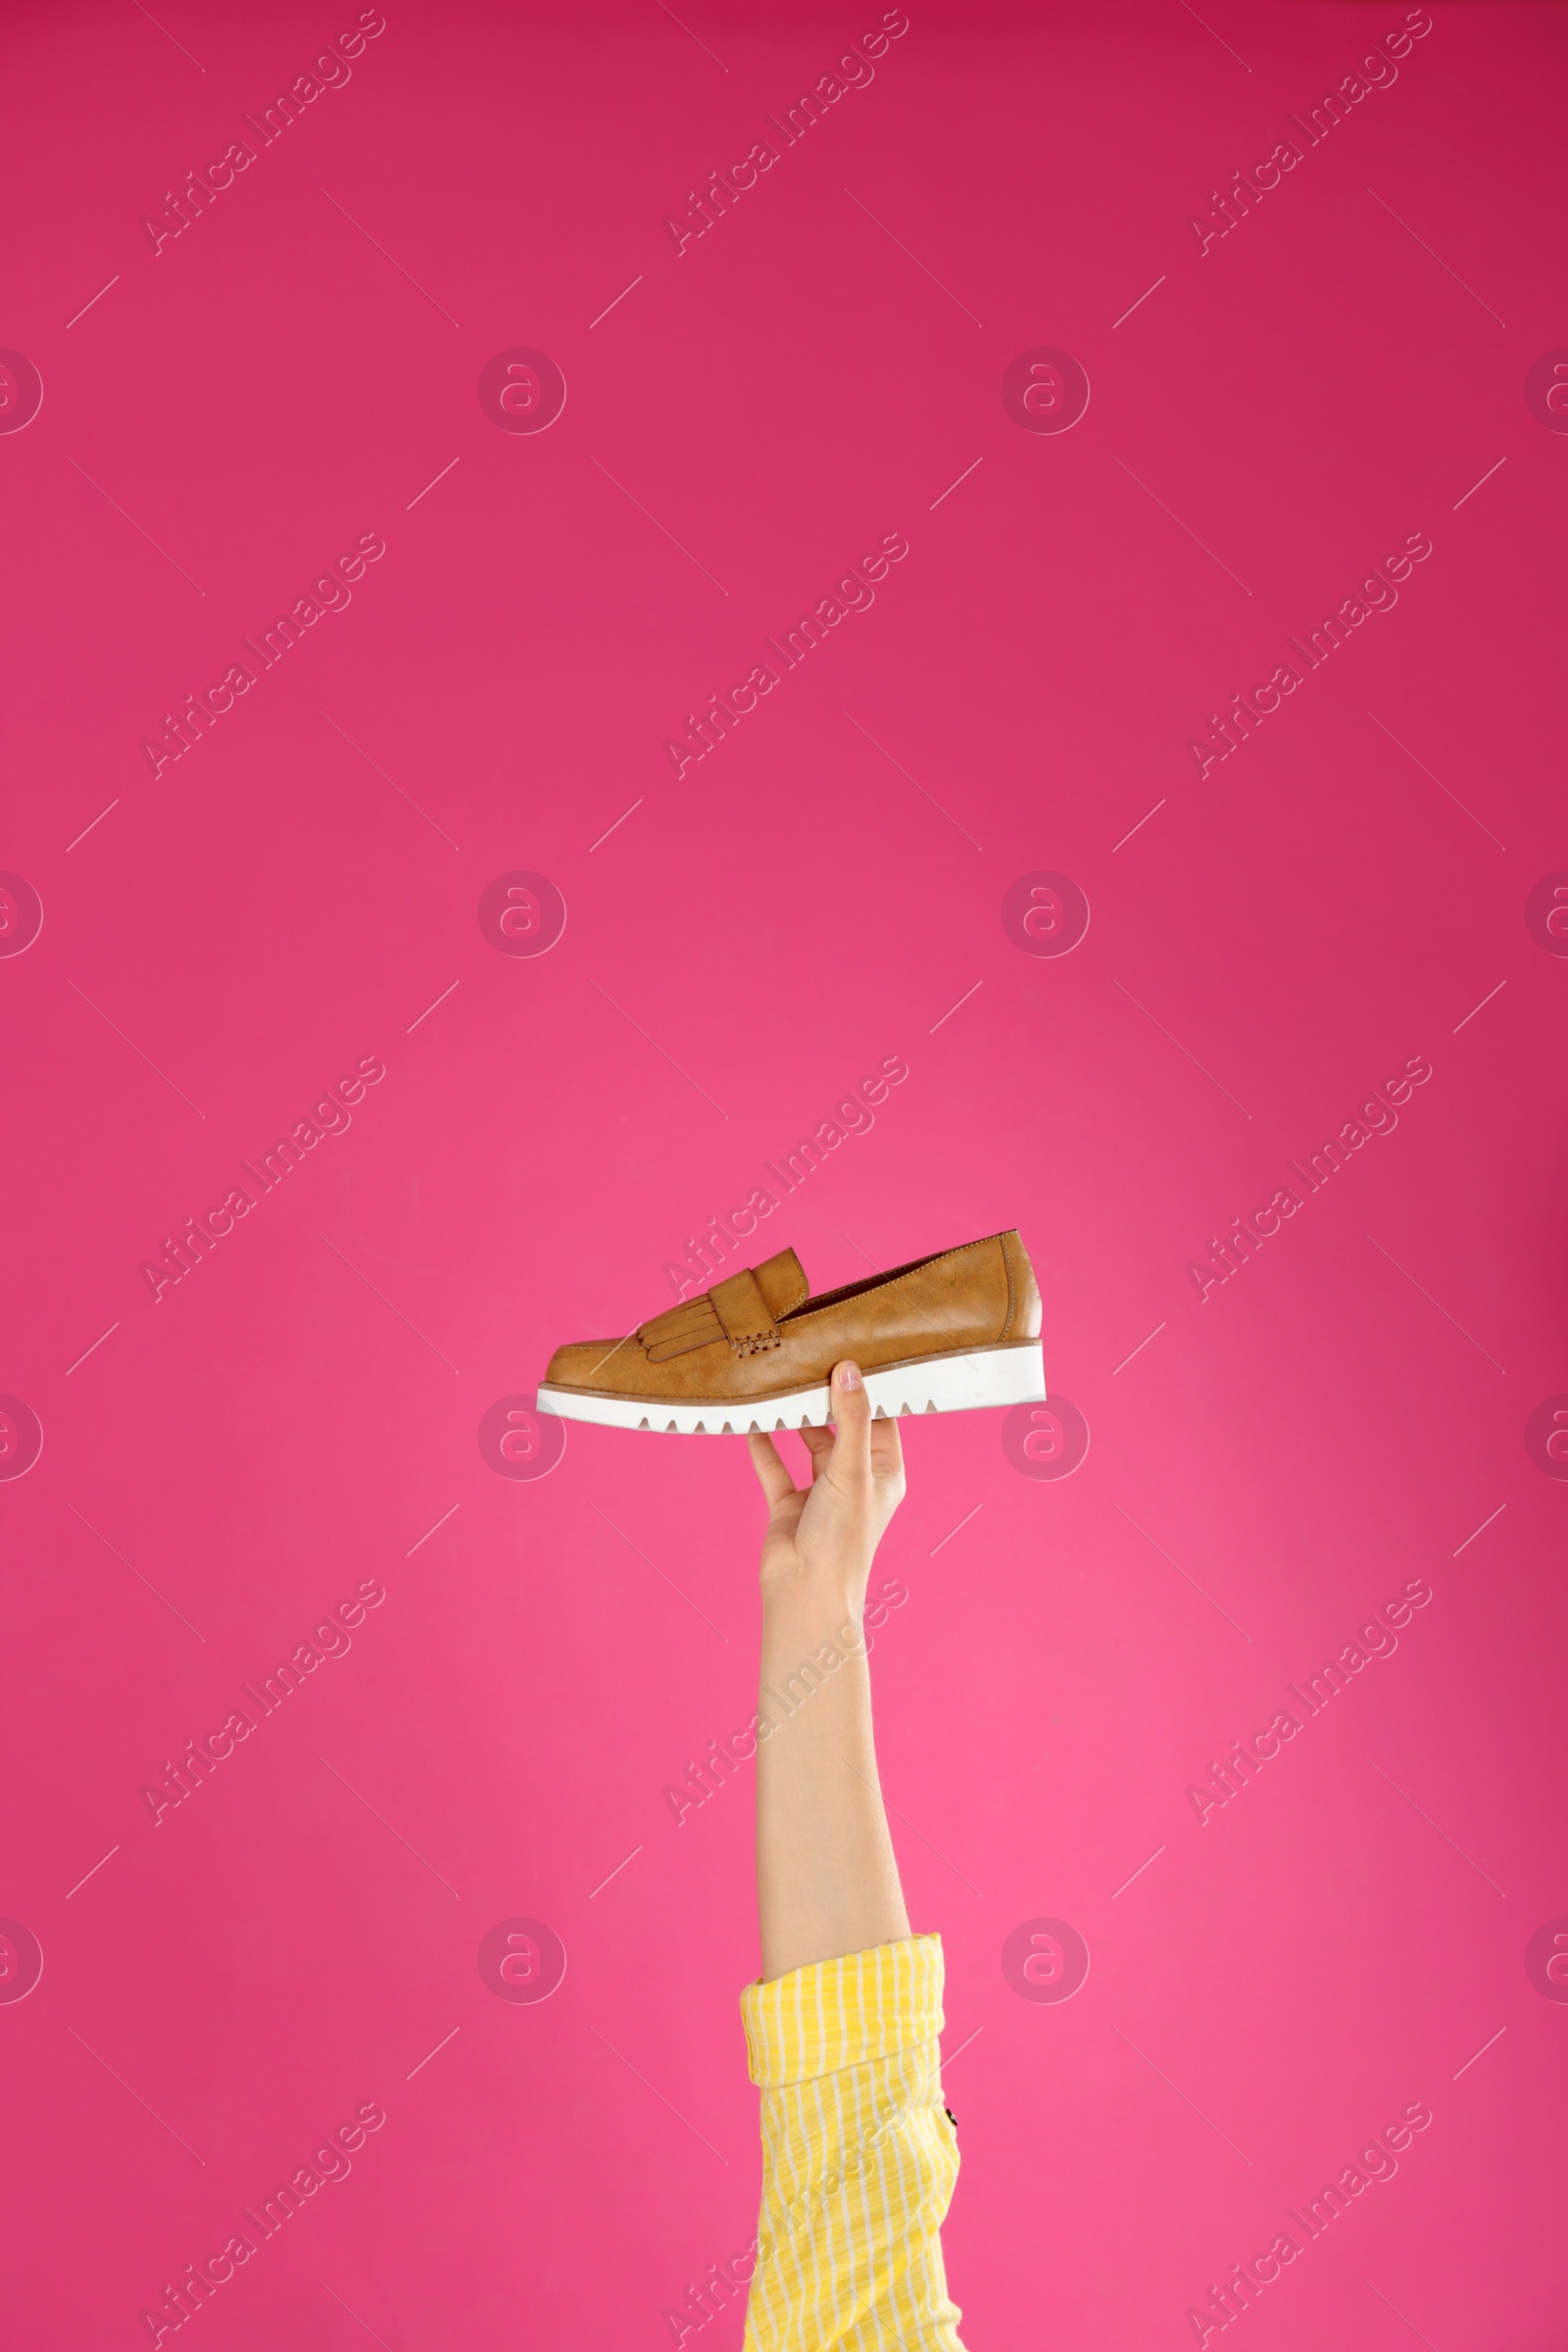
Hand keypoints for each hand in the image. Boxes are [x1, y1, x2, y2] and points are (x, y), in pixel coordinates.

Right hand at [746, 1361, 905, 1614]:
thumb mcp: (851, 1470)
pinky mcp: (790, 1504)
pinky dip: (764, 1445)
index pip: (881, 1419)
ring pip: (808, 1443)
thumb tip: (848, 1370)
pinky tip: (753, 1419)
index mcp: (883, 1472)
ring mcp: (821, 1492)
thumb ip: (849, 1419)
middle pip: (842, 1426)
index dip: (868, 1388)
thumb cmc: (843, 1539)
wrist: (806, 1592)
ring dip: (795, 1419)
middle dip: (827, 1398)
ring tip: (781, 1382)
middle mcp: (855, 1479)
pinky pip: (775, 1467)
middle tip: (811, 1358)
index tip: (852, 1352)